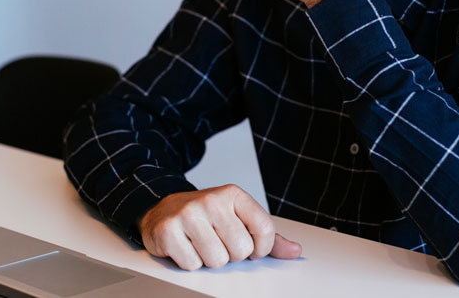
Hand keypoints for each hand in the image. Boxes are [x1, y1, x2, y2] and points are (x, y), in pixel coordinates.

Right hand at [138, 184, 301, 269]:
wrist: (163, 210)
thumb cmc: (206, 217)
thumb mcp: (238, 219)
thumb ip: (268, 236)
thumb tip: (295, 251)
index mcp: (233, 194)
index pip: (264, 228)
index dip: (262, 248)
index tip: (252, 249)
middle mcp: (211, 200)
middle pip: (240, 249)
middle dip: (231, 255)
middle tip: (219, 243)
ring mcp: (188, 214)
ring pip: (217, 260)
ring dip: (210, 260)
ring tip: (201, 244)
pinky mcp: (168, 231)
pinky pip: (192, 265)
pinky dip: (190, 262)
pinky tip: (186, 247)